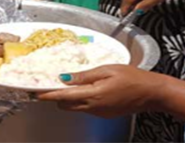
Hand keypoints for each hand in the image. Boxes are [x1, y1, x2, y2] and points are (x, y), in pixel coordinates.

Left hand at [37, 65, 166, 118]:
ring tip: (69, 84)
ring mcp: (99, 113)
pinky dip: (81, 100)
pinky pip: (86, 108)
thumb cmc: (132, 77)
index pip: (63, 97)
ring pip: (75, 107)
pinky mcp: (104, 114)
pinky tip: (86, 89)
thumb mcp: (108, 69)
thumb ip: (85, 75)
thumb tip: (64, 78)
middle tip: (50, 84)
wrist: (151, 93)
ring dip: (69, 98)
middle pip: (66, 105)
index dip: (47, 95)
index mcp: (94, 95)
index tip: (34, 92)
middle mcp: (94, 107)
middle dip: (56, 97)